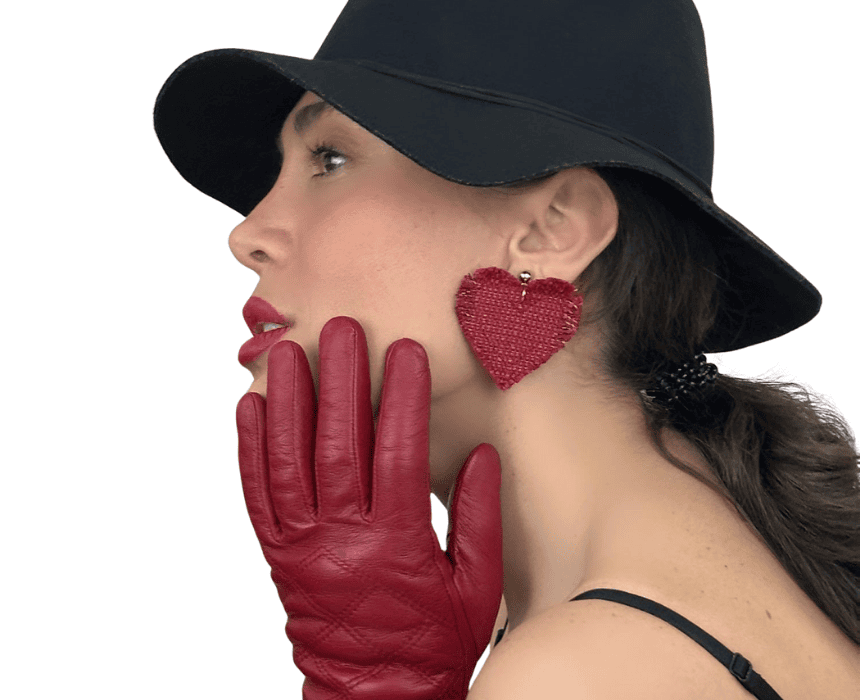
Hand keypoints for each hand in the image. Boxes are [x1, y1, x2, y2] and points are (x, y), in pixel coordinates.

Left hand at [236, 316, 502, 699]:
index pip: (399, 453)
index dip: (402, 397)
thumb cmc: (433, 642)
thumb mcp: (477, 587)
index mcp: (397, 542)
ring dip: (286, 403)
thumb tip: (484, 456)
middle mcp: (342, 538)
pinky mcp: (277, 554)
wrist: (376, 694)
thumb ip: (479, 518)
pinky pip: (258, 497)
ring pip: (287, 463)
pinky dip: (250, 449)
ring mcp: (302, 545)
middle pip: (336, 445)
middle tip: (341, 329)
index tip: (406, 352)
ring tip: (286, 353)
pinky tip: (248, 408)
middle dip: (340, 380)